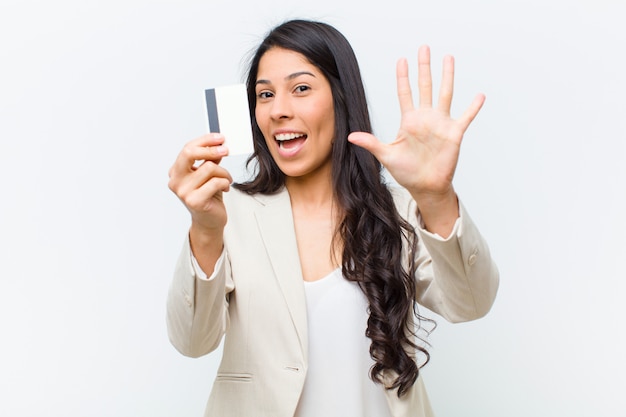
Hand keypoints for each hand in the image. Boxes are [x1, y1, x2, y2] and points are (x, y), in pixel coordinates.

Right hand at [168, 133, 231, 232]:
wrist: (209, 221)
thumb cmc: (208, 197)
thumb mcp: (208, 175)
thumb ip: (210, 159)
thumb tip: (218, 144)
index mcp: (176, 171)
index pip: (188, 148)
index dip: (205, 140)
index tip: (220, 138)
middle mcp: (176, 180)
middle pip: (189, 153)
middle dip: (210, 149)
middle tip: (225, 149)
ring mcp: (183, 191)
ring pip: (209, 168)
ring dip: (224, 172)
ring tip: (226, 179)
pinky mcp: (194, 201)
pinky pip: (216, 182)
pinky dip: (225, 183)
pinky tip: (225, 188)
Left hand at [348, 45, 484, 200]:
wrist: (425, 186)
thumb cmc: (406, 172)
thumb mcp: (386, 155)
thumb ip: (371, 143)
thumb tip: (351, 136)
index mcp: (409, 121)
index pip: (405, 93)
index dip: (403, 77)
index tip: (401, 60)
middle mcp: (425, 118)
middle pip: (425, 86)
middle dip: (424, 67)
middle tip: (424, 48)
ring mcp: (440, 124)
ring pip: (445, 94)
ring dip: (447, 76)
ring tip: (448, 58)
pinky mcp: (454, 134)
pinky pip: (465, 117)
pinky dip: (473, 107)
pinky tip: (479, 95)